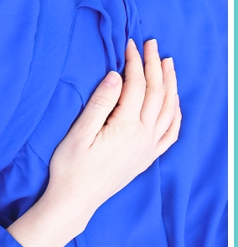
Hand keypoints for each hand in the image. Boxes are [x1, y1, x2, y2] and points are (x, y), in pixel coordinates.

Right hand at [46, 39, 179, 228]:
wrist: (75, 202)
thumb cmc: (70, 169)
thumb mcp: (79, 134)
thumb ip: (100, 104)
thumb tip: (116, 77)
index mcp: (125, 128)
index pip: (136, 85)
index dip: (134, 62)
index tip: (130, 44)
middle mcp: (143, 137)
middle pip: (156, 92)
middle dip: (155, 65)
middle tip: (152, 44)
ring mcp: (148, 149)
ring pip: (168, 109)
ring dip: (170, 84)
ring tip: (168, 64)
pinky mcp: (147, 158)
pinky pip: (171, 133)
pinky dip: (176, 114)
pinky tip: (174, 102)